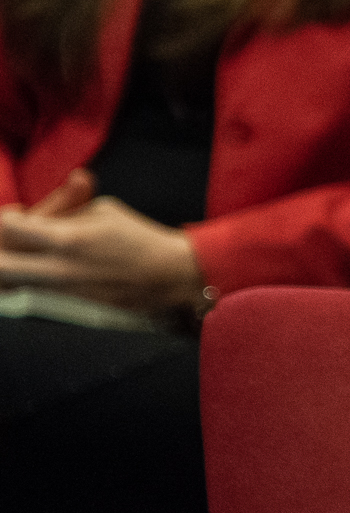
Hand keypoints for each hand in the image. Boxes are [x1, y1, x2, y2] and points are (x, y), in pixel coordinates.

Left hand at [0, 173, 206, 314]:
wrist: (169, 276)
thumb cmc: (139, 238)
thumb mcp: (104, 210)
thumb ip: (65, 209)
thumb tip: (35, 212)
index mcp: (68, 238)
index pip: (9, 227)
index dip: (8, 218)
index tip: (20, 215)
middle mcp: (59, 268)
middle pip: (1, 265)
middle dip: (1, 248)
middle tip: (12, 239)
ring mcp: (62, 289)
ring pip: (9, 284)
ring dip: (10, 267)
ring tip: (27, 253)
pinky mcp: (69, 303)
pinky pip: (31, 291)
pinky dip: (27, 279)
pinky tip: (44, 265)